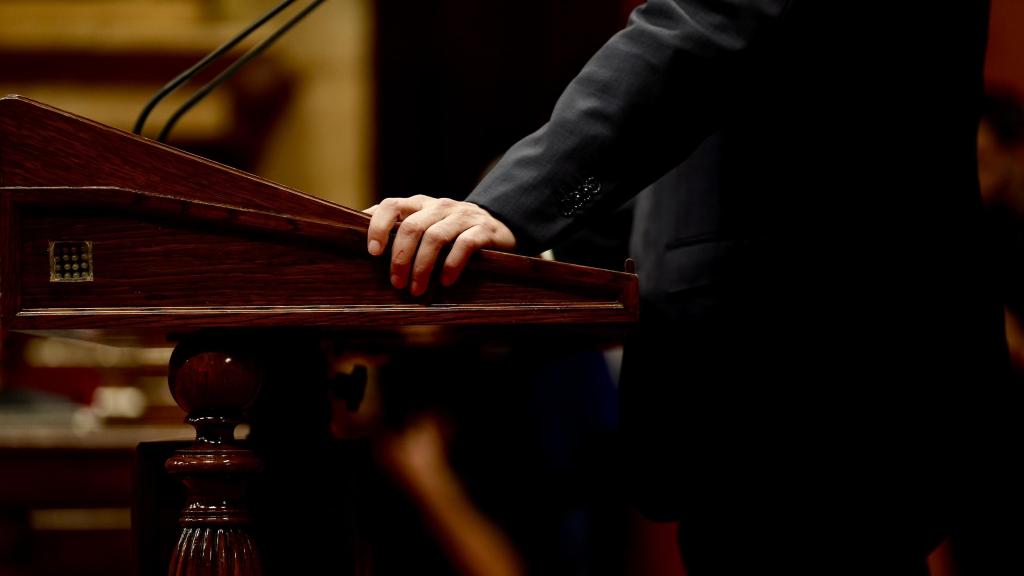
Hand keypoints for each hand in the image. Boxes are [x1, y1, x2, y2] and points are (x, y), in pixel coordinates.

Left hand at [365, 195, 515, 295]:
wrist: (498, 228)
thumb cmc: (452, 233)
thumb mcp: (426, 226)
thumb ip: (401, 231)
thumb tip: (365, 250)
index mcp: (420, 204)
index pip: (392, 205)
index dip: (378, 226)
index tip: (373, 252)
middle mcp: (439, 206)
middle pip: (412, 227)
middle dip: (401, 258)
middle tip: (397, 284)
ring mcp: (462, 216)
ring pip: (435, 237)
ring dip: (422, 267)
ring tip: (417, 290)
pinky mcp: (483, 230)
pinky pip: (464, 245)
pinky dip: (451, 265)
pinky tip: (445, 282)